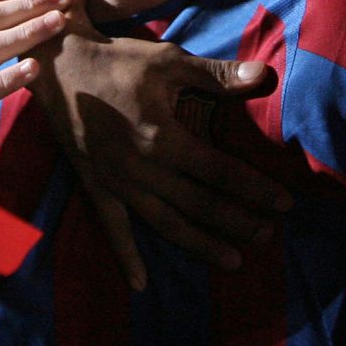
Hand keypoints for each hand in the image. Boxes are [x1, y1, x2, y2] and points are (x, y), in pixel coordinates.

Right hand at [38, 33, 287, 283]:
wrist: (60, 66)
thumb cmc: (121, 61)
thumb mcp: (171, 62)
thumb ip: (218, 75)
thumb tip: (264, 76)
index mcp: (161, 137)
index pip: (219, 171)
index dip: (254, 188)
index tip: (285, 203)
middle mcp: (140, 168)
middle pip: (197, 203)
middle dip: (235, 221)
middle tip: (267, 235)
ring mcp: (116, 182)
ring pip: (164, 222)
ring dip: (199, 243)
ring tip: (232, 260)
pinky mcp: (95, 186)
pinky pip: (113, 227)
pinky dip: (126, 257)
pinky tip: (141, 285)